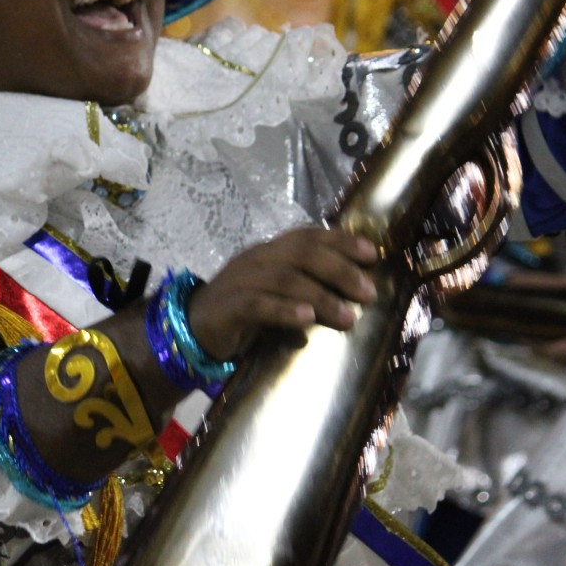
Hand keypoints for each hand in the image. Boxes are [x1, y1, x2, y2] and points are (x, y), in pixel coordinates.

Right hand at [187, 227, 376, 361]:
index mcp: (271, 251)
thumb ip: (307, 290)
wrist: (193, 329)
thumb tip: (354, 295)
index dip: (341, 241)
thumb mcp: (278, 295)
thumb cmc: (244, 313)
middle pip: (302, 253)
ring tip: (348, 316)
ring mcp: (241, 280)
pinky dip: (284, 310)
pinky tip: (306, 319)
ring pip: (284, 278)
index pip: (308, 236)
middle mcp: (258, 258)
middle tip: (368, 292)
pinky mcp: (227, 308)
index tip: (372, 254)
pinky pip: (258, 305)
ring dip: (320, 295)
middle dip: (339, 270)